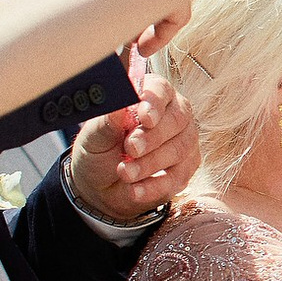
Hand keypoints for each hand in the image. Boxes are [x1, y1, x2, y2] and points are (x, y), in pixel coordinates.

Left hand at [67, 75, 196, 220]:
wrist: (102, 184)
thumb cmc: (99, 151)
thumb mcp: (94, 137)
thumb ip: (107, 122)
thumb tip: (119, 107)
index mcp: (151, 96)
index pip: (161, 90)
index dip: (154, 103)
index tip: (144, 118)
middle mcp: (174, 114)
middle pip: (177, 119)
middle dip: (153, 137)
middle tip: (131, 149)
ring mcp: (185, 140)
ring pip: (179, 149)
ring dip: (150, 164)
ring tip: (124, 173)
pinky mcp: (187, 167)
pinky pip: (179, 176)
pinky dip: (155, 186)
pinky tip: (135, 190)